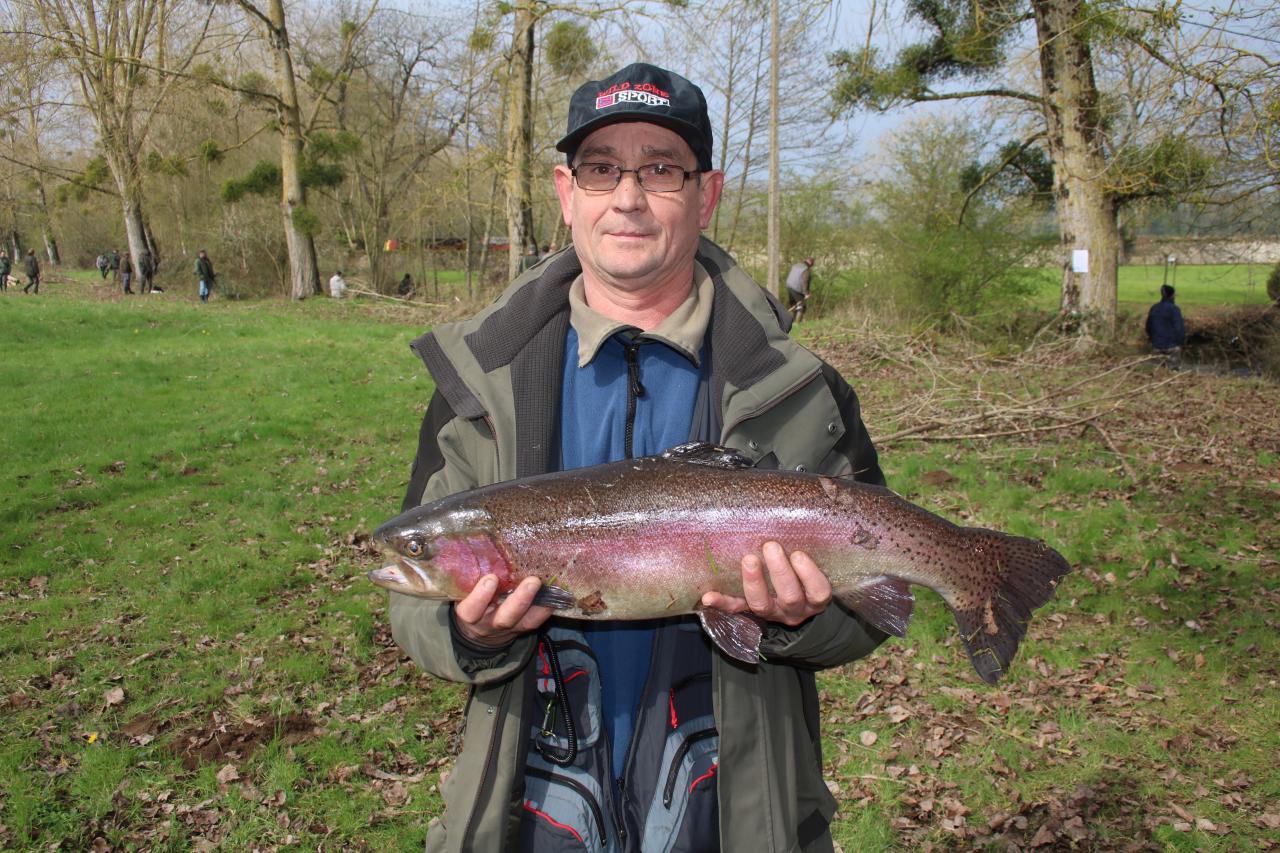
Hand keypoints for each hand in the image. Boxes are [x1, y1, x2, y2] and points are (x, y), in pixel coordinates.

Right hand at [453, 575, 554, 647]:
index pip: (471, 610)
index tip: (491, 578)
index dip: (481, 597)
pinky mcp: (523, 627)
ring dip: (538, 603)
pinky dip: (546, 607)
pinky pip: (536, 620)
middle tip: (532, 581)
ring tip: (547, 585)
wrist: (478, 630)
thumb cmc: (470, 601)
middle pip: (504, 619)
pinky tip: (556, 593)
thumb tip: (477, 547)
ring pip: (524, 621)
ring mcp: (509, 628)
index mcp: (469, 614)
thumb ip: (470, 577)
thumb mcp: (464, 592)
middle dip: (520, 600)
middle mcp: (489, 624)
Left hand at [700, 542, 831, 626]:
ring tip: (748, 559)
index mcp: (814, 597)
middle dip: (780, 571)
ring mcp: (772, 613)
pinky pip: (735, 609)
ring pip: (762, 605)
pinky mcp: (749, 613)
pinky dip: (722, 603)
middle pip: (790, 597)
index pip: (818, 591)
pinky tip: (708, 597)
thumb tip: (798, 510)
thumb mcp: (813, 563)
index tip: (798, 554)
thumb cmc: (803, 570)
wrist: (792, 599)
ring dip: (754, 582)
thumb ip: (808, 546)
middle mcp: (795, 609)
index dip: (809, 575)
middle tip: (770, 546)